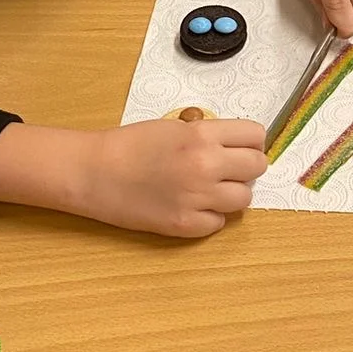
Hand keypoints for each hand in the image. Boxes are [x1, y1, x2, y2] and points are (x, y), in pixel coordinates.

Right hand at [0, 116, 268, 236]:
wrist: (94, 172)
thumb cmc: (130, 145)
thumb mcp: (174, 127)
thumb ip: (207, 135)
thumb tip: (237, 147)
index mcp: (202, 135)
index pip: (256, 136)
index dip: (250, 142)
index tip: (242, 147)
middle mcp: (206, 165)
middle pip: (257, 167)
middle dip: (246, 167)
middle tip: (228, 169)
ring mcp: (198, 198)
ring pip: (244, 198)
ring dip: (232, 194)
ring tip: (211, 190)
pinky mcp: (186, 224)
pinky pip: (219, 223)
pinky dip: (210, 216)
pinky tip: (193, 207)